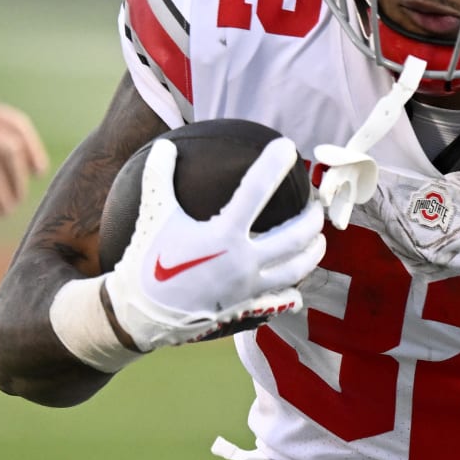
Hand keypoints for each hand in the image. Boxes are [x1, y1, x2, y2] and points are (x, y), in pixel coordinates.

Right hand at [103, 136, 324, 349]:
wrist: (140, 314)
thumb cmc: (146, 260)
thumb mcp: (153, 214)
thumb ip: (159, 176)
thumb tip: (164, 145)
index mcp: (223, 234)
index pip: (257, 190)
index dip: (274, 164)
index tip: (287, 146)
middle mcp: (242, 261)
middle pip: (296, 235)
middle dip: (312, 217)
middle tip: (316, 204)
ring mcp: (248, 287)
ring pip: (297, 269)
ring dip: (313, 252)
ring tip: (319, 239)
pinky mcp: (246, 308)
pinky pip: (280, 300)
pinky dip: (292, 294)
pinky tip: (298, 289)